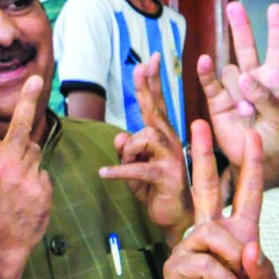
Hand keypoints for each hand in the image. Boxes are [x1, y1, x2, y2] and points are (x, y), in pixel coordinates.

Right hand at [0, 71, 50, 278]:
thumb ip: (1, 158)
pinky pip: (43, 174)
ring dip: (29, 160)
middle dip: (29, 99)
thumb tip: (27, 144)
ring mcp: (26, 175)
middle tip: (38, 79)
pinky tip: (26, 200)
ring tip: (15, 186)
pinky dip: (37, 183)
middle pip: (21, 124)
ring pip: (35, 152)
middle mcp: (5, 163)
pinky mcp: (43, 187)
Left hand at [100, 56, 188, 235]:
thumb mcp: (134, 167)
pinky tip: (103, 173)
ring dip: (127, 151)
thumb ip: (126, 150)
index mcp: (162, 136)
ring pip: (142, 137)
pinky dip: (118, 170)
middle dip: (147, 86)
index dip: (152, 82)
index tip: (149, 59)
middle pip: (155, 109)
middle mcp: (170, 141)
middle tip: (141, 66)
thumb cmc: (154, 190)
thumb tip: (120, 135)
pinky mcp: (166, 175)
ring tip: (122, 166)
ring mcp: (171, 157)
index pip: (156, 105)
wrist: (174, 219)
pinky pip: (137, 167)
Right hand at [162, 123, 278, 278]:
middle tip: (197, 123)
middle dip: (204, 154)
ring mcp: (191, 247)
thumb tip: (247, 247)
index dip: (249, 165)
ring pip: (216, 233)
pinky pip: (206, 262)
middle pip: (208, 186)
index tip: (251, 136)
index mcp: (238, 235)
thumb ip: (264, 271)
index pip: (246, 193)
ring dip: (235, 263)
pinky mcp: (177, 265)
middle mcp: (212, 234)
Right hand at [200, 1, 278, 179]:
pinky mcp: (217, 101)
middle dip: (241, 27)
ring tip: (246, 112)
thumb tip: (244, 76)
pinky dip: (206, 73)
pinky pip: (211, 83)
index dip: (276, 29)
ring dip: (238, 91)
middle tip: (234, 7)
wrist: (257, 160)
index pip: (277, 49)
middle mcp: (253, 79)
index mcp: (275, 80)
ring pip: (231, 73)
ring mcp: (234, 89)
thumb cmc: (277, 137)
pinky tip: (203, 61)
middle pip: (246, 47)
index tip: (275, 8)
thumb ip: (265, 95)